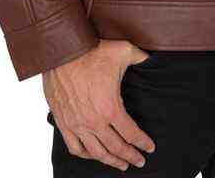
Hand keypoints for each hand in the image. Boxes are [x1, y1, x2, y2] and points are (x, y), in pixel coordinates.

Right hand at [43, 39, 155, 170]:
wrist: (63, 50)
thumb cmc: (92, 50)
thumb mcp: (124, 51)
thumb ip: (141, 57)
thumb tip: (152, 59)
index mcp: (111, 107)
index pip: (131, 134)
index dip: (143, 143)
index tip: (149, 148)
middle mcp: (94, 121)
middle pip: (116, 148)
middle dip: (130, 156)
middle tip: (138, 161)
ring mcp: (77, 124)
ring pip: (96, 153)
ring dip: (110, 161)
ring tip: (120, 164)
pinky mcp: (63, 122)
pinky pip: (75, 147)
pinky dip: (86, 155)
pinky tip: (93, 154)